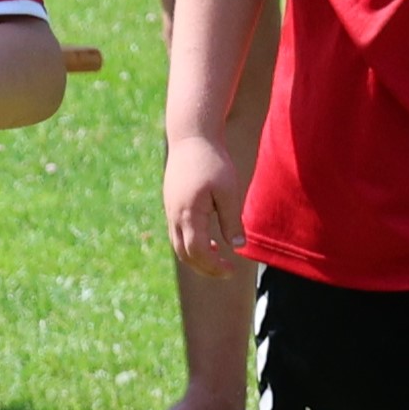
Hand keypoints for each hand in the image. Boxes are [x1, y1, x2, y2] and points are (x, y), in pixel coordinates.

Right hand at [163, 131, 248, 273]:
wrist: (191, 137)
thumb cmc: (212, 161)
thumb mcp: (228, 191)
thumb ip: (231, 220)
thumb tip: (238, 246)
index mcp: (189, 214)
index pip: (198, 252)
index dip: (214, 266)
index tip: (232, 270)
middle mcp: (175, 216)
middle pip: (185, 254)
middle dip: (205, 268)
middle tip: (226, 271)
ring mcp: (170, 211)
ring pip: (178, 246)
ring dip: (197, 257)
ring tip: (218, 256)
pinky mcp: (171, 204)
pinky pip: (177, 233)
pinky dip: (191, 243)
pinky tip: (210, 239)